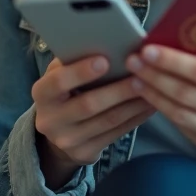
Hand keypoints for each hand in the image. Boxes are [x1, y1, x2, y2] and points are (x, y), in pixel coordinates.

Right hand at [32, 56, 155, 182]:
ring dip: (133, 104)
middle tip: (141, 75)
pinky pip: (116, 133)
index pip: (58, 82)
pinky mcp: (85, 153)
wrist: (58, 133)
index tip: (104, 60)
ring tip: (153, 88)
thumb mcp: (60, 75)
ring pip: (107, 121)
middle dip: (117, 90)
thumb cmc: (65, 91)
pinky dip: (136, 117)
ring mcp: (67, 140)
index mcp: (42, 94)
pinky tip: (150, 105)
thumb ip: (74, 60)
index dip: (80, 72)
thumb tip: (107, 42)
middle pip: (88, 104)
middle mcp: (50, 120)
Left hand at [125, 45, 195, 175]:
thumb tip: (180, 34)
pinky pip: (186, 130)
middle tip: (134, 61)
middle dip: (155, 76)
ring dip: (153, 95)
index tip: (147, 49)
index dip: (171, 61)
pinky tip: (154, 98)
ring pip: (180, 115)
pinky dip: (167, 112)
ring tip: (136, 79)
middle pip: (186, 94)